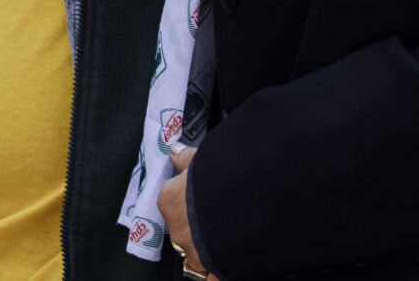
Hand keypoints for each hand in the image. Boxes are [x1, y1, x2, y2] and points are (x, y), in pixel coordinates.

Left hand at [159, 147, 220, 280]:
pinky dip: (214, 275)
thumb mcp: (202, 159)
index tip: (201, 195)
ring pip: (196, 253)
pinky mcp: (214, 269)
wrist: (248, 204)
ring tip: (225, 239)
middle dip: (196, 225)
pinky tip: (221, 270)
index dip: (188, 198)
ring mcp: (196, 252)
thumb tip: (174, 151)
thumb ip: (186, 157)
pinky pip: (210, 277)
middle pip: (183, 229)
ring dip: (206, 248)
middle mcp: (178, 230)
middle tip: (217, 217)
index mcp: (170, 200)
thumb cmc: (223, 178)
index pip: (172, 200)